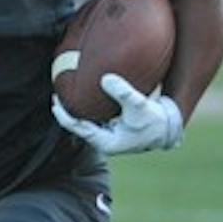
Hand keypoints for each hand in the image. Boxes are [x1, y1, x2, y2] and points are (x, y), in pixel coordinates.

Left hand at [52, 73, 182, 154]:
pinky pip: (94, 119)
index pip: (78, 129)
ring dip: (75, 111)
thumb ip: (123, 92)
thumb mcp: (139, 105)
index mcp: (107, 142)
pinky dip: (87, 108)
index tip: (55, 102)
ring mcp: (108, 136)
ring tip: (64, 94)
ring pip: (85, 123)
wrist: (168, 128)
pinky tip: (82, 95)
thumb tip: (105, 79)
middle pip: (78, 127)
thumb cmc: (154, 120)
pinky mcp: (112, 129)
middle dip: (66, 113)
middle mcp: (104, 141)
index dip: (65, 116)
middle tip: (55, 95)